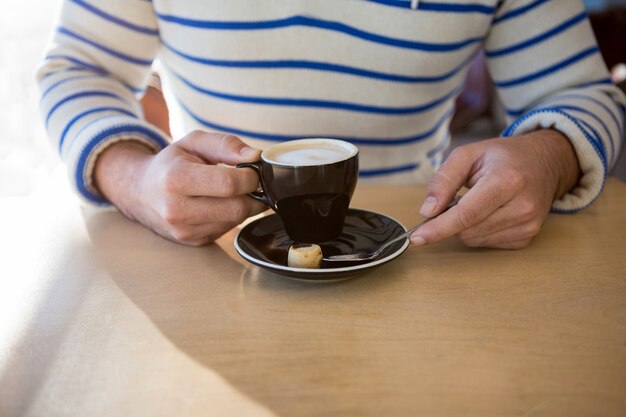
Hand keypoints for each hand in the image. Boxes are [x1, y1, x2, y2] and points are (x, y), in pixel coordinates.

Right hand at [94, 131, 266, 245]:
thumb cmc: (171, 164)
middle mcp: (176, 210)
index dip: (251, 177)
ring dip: (244, 206)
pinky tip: (222, 204)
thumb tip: (255, 156)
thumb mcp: (193, 142)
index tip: (253, 170)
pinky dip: (232, 217)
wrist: (140, 192)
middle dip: (253, 194)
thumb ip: (226, 144)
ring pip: (236, 221)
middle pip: (237, 208)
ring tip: (234, 191)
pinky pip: (227, 230)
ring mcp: (184, 230)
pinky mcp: (193, 242)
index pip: (229, 184)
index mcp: (175, 179)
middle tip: (252, 182)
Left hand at [410, 129, 579, 248]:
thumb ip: (443, 180)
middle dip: (450, 220)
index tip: (416, 238)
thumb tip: (427, 211)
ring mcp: (528, 225)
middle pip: (467, 230)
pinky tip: (490, 212)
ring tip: (477, 202)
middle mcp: (522, 206)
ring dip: (464, 226)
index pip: (466, 214)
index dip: (438, 228)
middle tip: (453, 200)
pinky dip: (479, 231)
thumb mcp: (468, 154)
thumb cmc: (503, 156)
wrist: (546, 162)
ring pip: (475, 240)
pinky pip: (488, 243)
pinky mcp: (528, 237)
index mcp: (507, 181)